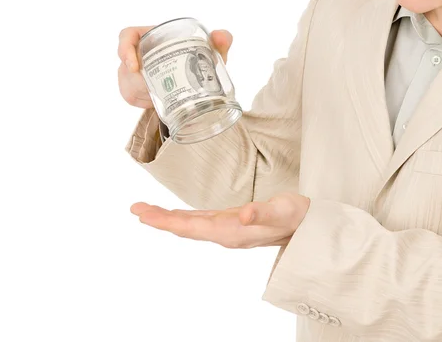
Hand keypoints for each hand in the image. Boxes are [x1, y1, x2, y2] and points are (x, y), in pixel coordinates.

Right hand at [117, 26, 233, 107]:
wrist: (195, 83)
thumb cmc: (198, 60)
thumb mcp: (210, 54)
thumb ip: (221, 42)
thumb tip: (222, 36)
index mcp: (151, 37)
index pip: (126, 36)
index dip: (124, 49)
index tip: (134, 67)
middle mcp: (138, 53)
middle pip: (125, 65)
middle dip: (136, 82)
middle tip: (151, 90)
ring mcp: (132, 72)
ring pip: (128, 83)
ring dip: (142, 92)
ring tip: (156, 97)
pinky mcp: (132, 89)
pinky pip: (131, 96)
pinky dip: (143, 101)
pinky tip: (154, 102)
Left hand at [130, 193, 310, 247]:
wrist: (306, 225)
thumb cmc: (295, 216)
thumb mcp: (282, 210)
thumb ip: (262, 212)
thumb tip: (242, 214)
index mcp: (232, 231)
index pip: (191, 228)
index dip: (166, 221)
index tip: (144, 215)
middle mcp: (225, 233)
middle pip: (185, 228)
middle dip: (159, 219)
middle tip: (135, 208)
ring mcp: (227, 230)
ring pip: (190, 225)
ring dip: (168, 218)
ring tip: (146, 210)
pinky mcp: (230, 223)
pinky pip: (200, 222)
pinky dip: (183, 217)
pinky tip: (176, 215)